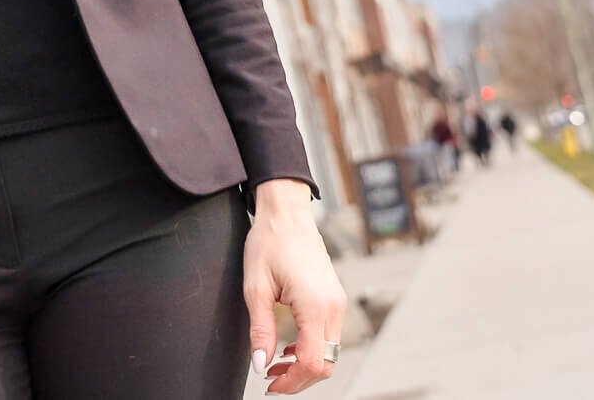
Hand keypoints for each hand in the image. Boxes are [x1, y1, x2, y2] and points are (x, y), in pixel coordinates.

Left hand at [243, 179, 346, 393]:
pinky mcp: (334, 298)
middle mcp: (333, 306)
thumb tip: (259, 365)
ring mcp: (337, 302)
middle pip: (325, 364)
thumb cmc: (269, 242)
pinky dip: (311, 349)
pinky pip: (329, 336)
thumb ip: (260, 330)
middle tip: (270, 379)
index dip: (291, 382)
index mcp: (315, 305)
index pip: (311, 362)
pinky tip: (289, 347)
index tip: (268, 384)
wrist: (287, 212)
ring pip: (330, 353)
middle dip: (299, 379)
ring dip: (305, 365)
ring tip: (275, 365)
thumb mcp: (256, 287)